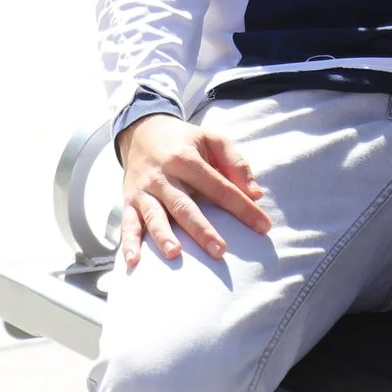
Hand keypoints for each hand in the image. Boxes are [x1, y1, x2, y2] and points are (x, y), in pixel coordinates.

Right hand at [117, 116, 272, 268]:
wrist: (141, 130)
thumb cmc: (184, 141)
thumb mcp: (212, 139)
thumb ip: (236, 163)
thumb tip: (256, 193)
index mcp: (186, 159)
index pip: (219, 187)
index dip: (242, 207)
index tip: (263, 227)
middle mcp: (163, 176)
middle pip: (184, 205)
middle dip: (202, 229)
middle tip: (220, 251)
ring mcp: (144, 190)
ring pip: (155, 215)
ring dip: (164, 235)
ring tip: (175, 253)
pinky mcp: (129, 201)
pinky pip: (128, 223)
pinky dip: (129, 243)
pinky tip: (134, 261)